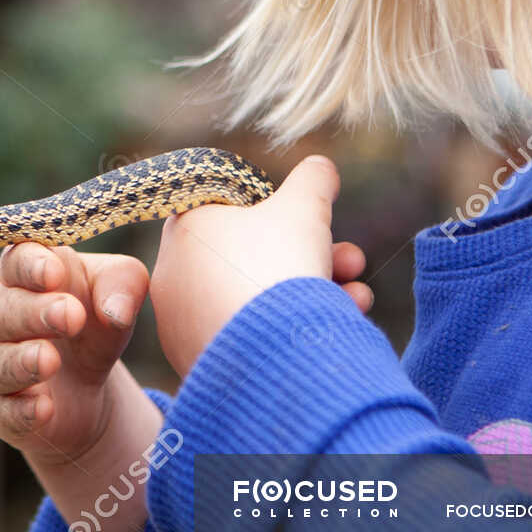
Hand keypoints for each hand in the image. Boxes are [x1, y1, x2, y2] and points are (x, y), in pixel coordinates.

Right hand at [0, 242, 152, 466]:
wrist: (90, 388)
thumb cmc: (93, 321)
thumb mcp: (117, 293)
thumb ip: (121, 285)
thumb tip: (115, 311)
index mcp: (19, 275)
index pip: (14, 261)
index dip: (30, 265)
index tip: (56, 272)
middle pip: (0, 310)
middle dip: (33, 312)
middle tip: (71, 314)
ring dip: (21, 361)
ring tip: (51, 360)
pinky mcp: (0, 410)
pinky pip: (4, 412)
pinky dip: (22, 411)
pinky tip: (44, 408)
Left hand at [151, 154, 372, 376]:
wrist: (270, 350)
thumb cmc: (277, 264)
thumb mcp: (304, 206)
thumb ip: (312, 179)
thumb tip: (320, 168)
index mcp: (184, 229)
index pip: (233, 212)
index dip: (284, 215)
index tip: (316, 223)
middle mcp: (174, 275)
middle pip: (254, 258)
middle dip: (314, 257)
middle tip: (351, 262)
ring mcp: (184, 323)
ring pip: (257, 299)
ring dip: (315, 292)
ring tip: (357, 297)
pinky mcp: (200, 362)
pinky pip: (250, 338)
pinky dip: (290, 330)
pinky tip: (337, 326)